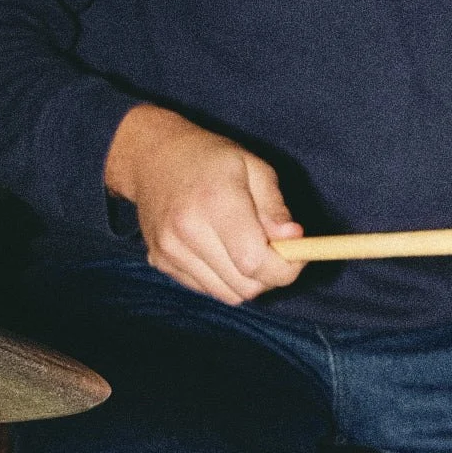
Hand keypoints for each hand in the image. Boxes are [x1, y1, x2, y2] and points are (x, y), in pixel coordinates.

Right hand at [104, 104, 304, 306]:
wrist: (152, 157)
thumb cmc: (211, 158)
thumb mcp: (253, 168)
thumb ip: (275, 207)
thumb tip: (294, 239)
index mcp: (215, 202)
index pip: (255, 261)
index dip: (285, 269)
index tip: (299, 256)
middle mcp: (187, 231)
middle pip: (245, 285)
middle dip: (271, 276)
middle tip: (277, 252)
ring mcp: (169, 250)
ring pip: (228, 294)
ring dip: (248, 280)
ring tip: (249, 247)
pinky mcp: (160, 262)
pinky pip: (207, 289)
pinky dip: (225, 278)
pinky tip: (223, 249)